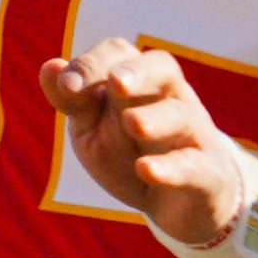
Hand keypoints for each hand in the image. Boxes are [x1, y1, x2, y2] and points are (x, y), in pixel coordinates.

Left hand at [37, 39, 248, 257]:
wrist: (179, 202)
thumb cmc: (129, 152)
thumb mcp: (92, 128)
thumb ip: (74, 101)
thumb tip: (50, 67)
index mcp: (138, 80)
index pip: (118, 54)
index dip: (92, 64)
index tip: (68, 87)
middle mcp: (170, 97)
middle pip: (161, 68)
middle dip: (137, 73)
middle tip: (117, 82)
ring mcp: (193, 134)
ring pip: (178, 116)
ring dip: (155, 119)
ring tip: (133, 123)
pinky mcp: (207, 174)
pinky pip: (193, 166)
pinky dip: (170, 168)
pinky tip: (145, 170)